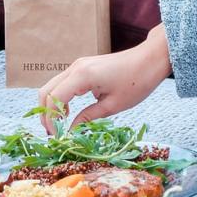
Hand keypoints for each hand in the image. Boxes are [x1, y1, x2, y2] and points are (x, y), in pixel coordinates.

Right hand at [36, 24, 172, 133]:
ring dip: (51, 106)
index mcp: (82, 76)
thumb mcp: (112, 106)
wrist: (150, 59)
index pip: (54, 99)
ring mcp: (78, 65)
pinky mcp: (82, 67)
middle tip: (54, 133)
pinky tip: (68, 112)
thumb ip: (88, 118)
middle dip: (46, 114)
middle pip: (46, 91)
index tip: (57, 137)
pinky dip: (59, 98)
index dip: (51, 120)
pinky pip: (62, 83)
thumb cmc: (137, 82)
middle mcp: (75, 67)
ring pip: (52, 86)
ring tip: (60, 125)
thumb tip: (70, 132)